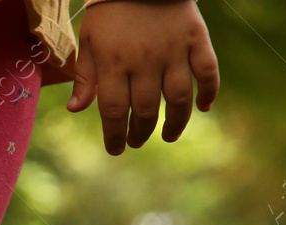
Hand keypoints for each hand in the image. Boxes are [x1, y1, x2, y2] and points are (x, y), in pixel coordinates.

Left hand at [68, 0, 220, 154]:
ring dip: (176, 122)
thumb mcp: (89, 40)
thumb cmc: (110, 11)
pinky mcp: (196, 38)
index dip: (115, 135)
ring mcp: (173, 50)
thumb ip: (85, 76)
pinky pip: (208, 70)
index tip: (116, 149)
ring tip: (168, 136)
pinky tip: (204, 108)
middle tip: (137, 141)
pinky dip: (210, 91)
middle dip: (140, 132)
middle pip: (146, 109)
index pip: (114, 111)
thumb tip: (75, 110)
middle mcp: (145, 61)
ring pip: (179, 97)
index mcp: (114, 63)